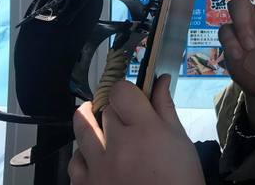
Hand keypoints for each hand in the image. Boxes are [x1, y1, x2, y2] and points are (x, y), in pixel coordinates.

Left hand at [69, 76, 203, 184]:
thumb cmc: (180, 179)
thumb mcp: (180, 140)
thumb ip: (165, 108)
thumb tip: (160, 80)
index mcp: (145, 130)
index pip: (120, 91)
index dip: (126, 90)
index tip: (131, 97)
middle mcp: (117, 146)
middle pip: (104, 110)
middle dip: (114, 109)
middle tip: (124, 116)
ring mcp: (98, 168)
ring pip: (81, 130)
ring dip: (91, 124)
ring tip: (99, 124)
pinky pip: (74, 162)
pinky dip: (83, 156)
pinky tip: (95, 157)